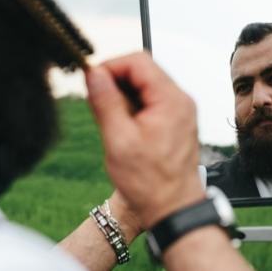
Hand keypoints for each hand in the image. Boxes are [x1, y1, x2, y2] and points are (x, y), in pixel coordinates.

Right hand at [86, 52, 204, 228]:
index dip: (110, 65)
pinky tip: (120, 125)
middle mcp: (181, 100)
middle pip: (143, 70)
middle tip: (95, 100)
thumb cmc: (149, 182)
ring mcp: (181, 111)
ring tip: (107, 118)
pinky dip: (133, 106)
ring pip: (146, 85)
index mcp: (171, 100)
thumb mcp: (118, 140)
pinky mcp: (176, 121)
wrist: (174, 209)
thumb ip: (105, 102)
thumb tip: (94, 73)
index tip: (90, 80)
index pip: (138, 61)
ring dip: (123, 94)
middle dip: (115, 80)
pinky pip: (152, 101)